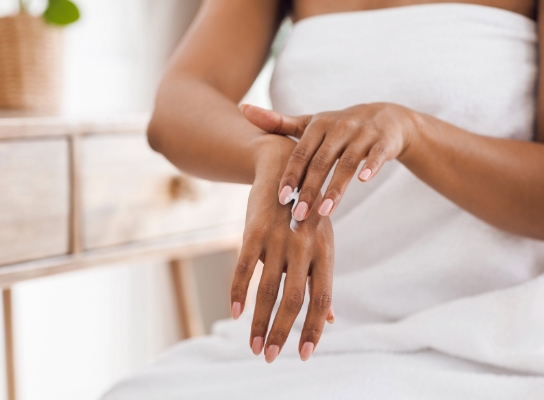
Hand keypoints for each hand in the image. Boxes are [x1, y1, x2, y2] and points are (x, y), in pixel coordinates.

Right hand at [230, 135, 334, 362]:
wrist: (283, 165)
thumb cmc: (304, 214)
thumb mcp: (321, 243)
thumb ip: (321, 281)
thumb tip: (331, 320)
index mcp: (324, 253)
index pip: (321, 299)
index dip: (313, 328)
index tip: (304, 355)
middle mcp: (304, 247)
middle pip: (294, 300)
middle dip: (280, 333)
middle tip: (268, 357)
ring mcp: (278, 239)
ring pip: (268, 289)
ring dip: (258, 321)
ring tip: (252, 346)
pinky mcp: (254, 230)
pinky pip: (244, 266)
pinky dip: (238, 291)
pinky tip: (233, 312)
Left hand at [240, 103, 417, 218]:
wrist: (387, 118)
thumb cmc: (339, 127)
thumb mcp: (310, 124)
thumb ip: (278, 122)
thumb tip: (243, 108)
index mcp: (318, 125)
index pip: (300, 154)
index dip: (290, 175)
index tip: (280, 199)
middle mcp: (339, 126)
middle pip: (320, 162)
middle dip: (308, 190)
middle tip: (298, 216)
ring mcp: (363, 132)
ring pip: (347, 162)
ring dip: (336, 189)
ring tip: (324, 213)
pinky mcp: (385, 140)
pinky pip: (377, 154)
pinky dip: (370, 166)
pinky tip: (363, 181)